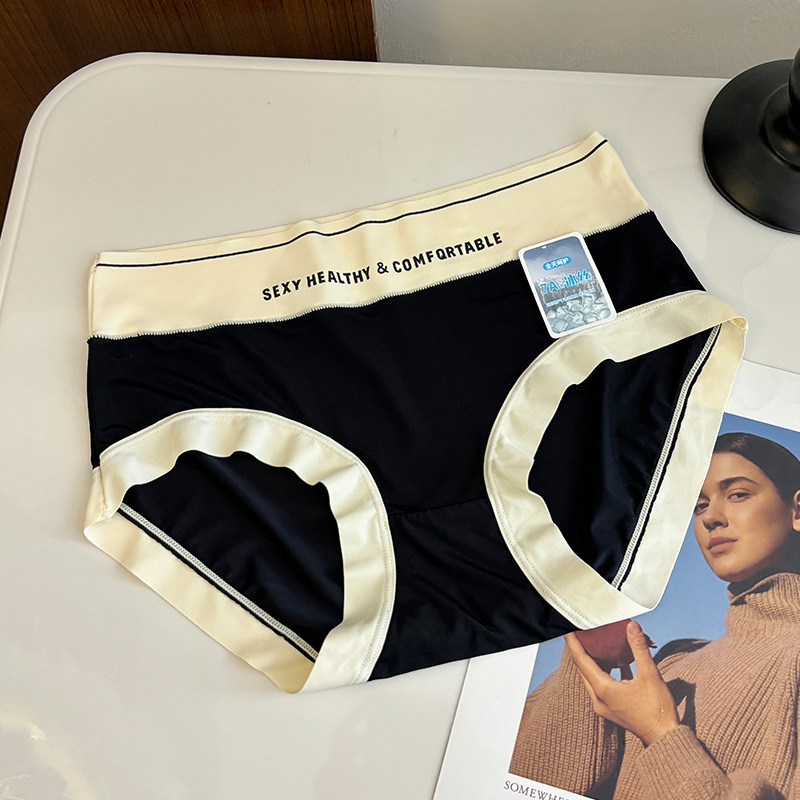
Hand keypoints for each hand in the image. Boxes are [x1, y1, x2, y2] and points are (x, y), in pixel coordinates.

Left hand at [565, 620, 679, 745]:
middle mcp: (598, 698)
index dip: (574, 643)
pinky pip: (603, 685)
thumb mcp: (650, 674)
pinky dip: (606, 672)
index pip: (581, 660)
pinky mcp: (612, 708)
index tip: (568, 629)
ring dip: (595, 661)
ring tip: (598, 643)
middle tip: (582, 633)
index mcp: (603, 690)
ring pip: (593, 677)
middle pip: (584, 668)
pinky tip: (618, 661)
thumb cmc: (658, 709)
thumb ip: (638, 648)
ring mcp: (604, 705)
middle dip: (582, 650)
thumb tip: (631, 625)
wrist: (665, 739)